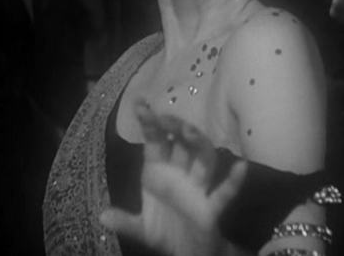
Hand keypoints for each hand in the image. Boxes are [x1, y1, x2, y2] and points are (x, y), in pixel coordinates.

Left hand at [100, 102, 246, 255]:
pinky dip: (233, 181)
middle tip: (166, 117)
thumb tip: (102, 215)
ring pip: (203, 159)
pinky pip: (223, 193)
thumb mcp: (141, 228)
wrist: (188, 254)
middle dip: (175, 128)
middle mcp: (180, 174)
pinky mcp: (211, 208)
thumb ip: (125, 221)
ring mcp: (197, 188)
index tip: (140, 103)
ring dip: (198, 144)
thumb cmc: (166, 231)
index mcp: (159, 171)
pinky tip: (241, 167)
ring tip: (189, 131)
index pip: (154, 142)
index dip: (149, 123)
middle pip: (181, 144)